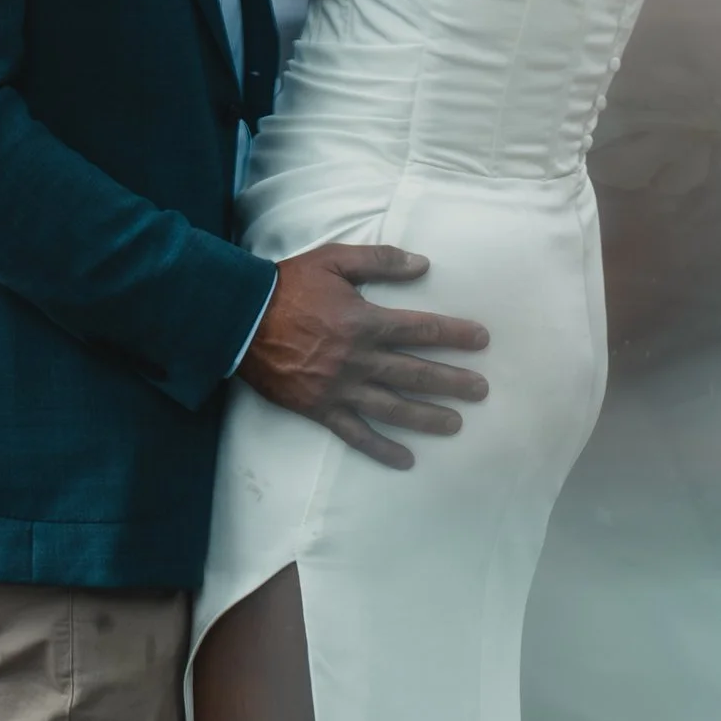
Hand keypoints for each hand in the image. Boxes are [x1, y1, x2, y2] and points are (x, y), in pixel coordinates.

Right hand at [236, 242, 488, 470]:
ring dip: (428, 417)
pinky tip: (405, 460)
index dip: (455, 334)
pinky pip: (356, 434)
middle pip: (416, 372)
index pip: (421, 329)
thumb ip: (379, 261)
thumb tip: (422, 265)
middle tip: (481, 389)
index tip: (481, 340)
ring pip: (393, 407)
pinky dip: (381, 448)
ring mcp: (340, 388)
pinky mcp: (321, 409)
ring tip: (456, 424)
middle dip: (453, 381)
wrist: (239, 319)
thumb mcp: (333, 260)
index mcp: (365, 322)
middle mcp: (358, 359)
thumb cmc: (288, 286)